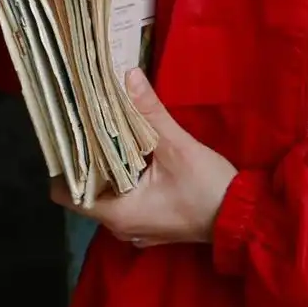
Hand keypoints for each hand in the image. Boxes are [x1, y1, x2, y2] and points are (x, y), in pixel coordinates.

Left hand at [53, 69, 238, 248]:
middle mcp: (120, 227)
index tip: (69, 138)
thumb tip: (127, 76)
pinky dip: (126, 183)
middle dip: (89, 162)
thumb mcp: (178, 147)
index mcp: (117, 212)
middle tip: (88, 128)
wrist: (243, 217)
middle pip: (88, 193)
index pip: (67, 194)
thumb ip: (149, 113)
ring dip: (110, 172)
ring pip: (109, 198)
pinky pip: (127, 204)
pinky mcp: (152, 226)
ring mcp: (137, 230)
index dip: (64, 167)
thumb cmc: (206, 187)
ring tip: (108, 138)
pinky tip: (134, 160)